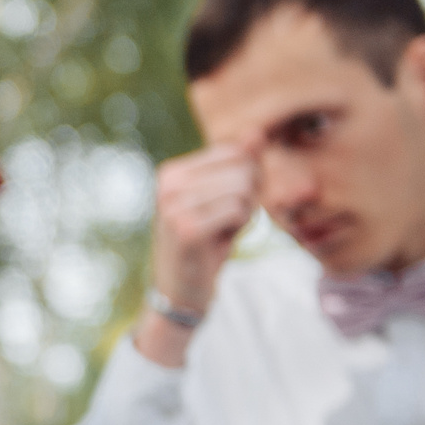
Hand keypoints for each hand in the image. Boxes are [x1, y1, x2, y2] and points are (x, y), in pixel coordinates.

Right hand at [138, 140, 256, 363]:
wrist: (180, 292)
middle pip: (243, 169)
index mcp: (171, 172)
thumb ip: (241, 164)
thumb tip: (257, 131)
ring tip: (219, 233)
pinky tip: (217, 243)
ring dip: (243, 216)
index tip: (225, 206)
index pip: (236, 151)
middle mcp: (167, 184)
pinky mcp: (185, 229)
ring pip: (243, 190)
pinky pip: (238, 210)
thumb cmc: (206, 242)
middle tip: (224, 223)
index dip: (247, 180)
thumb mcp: (222, 198)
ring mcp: (172, 206)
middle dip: (248, 197)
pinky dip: (237, 228)